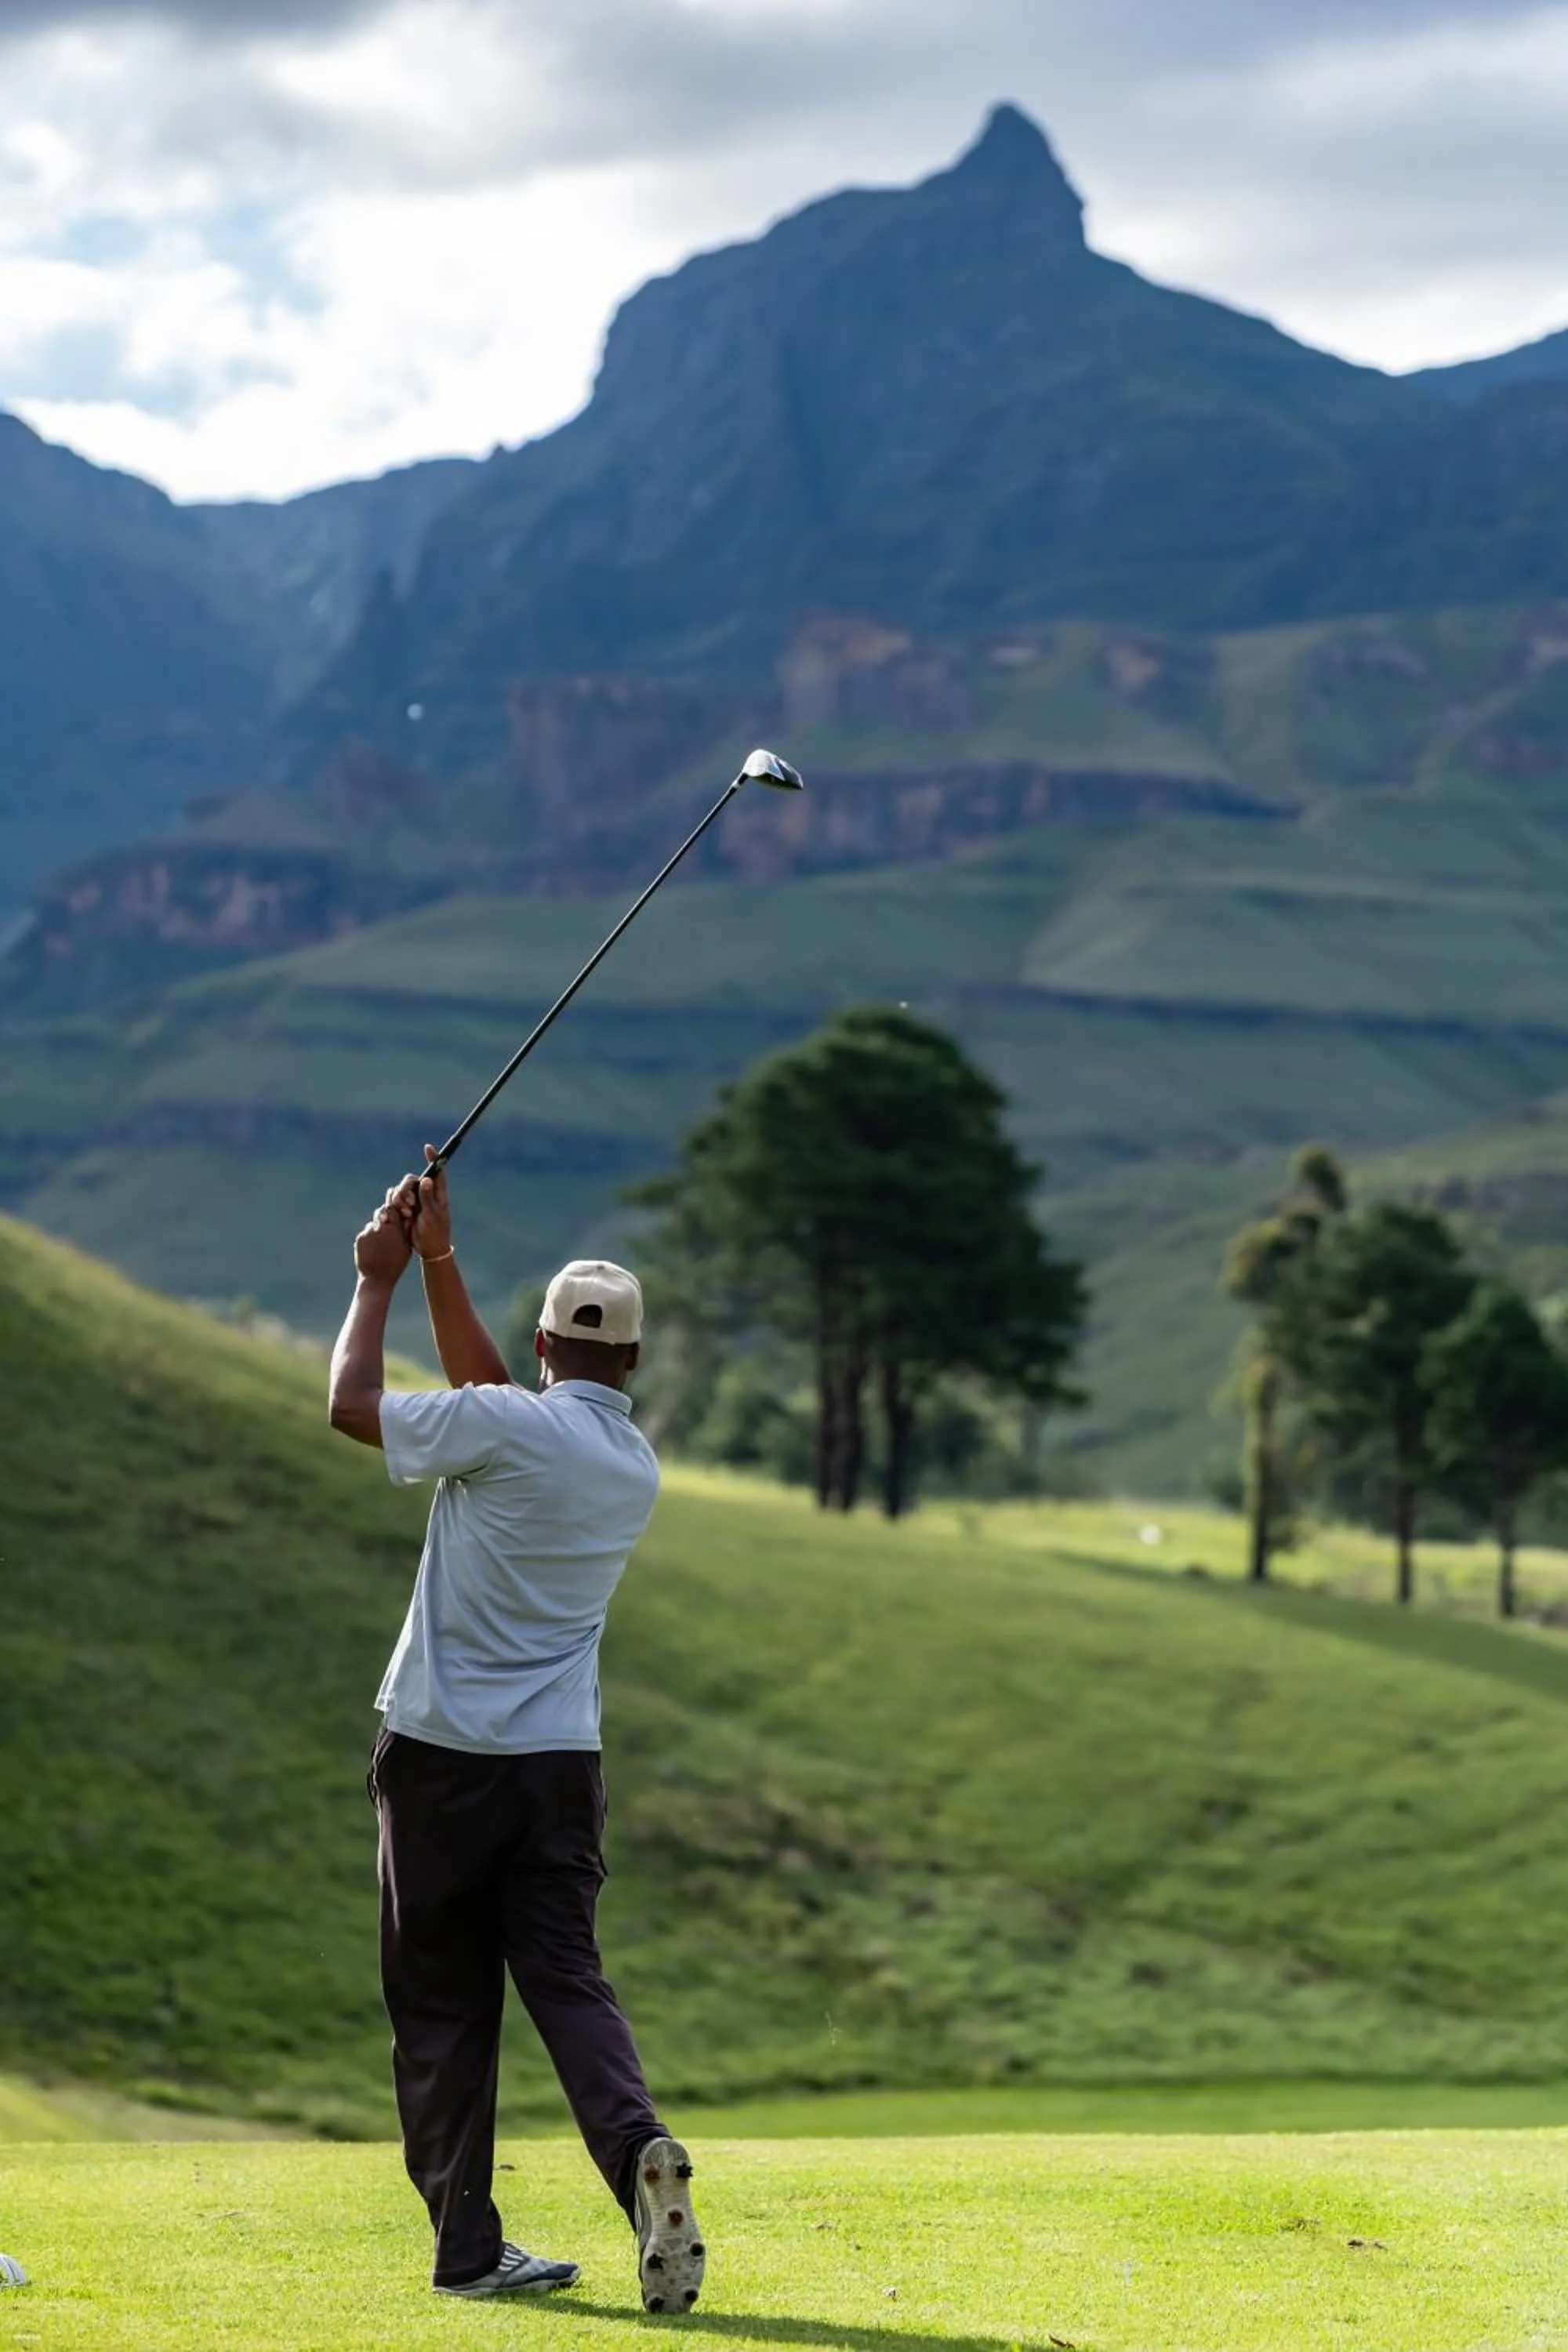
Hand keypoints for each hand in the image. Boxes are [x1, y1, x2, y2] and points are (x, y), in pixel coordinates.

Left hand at [354, 1189, 413, 1285]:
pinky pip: (365, 1233)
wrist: (377, 1279)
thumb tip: (407, 1217)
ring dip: (376, 1229)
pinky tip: (372, 1250)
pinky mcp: (360, 1238)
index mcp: (395, 1228)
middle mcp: (382, 1227)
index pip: (392, 1208)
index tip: (396, 1215)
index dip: (394, 1210)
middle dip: (384, 1217)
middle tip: (387, 1225)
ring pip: (373, 1224)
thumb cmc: (396, 1264)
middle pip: (381, 1212)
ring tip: (380, 1244)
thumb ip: (406, 1230)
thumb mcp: (407, 1247)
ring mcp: (369, 1232)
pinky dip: (368, 1239)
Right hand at [405, 1146, 453, 1262]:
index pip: (437, 1172)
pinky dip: (394, 1205)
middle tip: (409, 1205)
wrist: (428, 1249)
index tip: (427, 1147)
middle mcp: (426, 1194)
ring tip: (405, 1214)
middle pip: (412, 1179)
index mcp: (439, 1194)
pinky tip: (400, 1216)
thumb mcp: (432, 1216)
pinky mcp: (405, 1208)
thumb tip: (426, 1179)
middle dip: (406, 1189)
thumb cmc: (435, 1233)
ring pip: (401, 1189)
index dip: (433, 1158)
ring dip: (400, 1199)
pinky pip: (395, 1199)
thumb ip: (427, 1198)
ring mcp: (416, 1201)